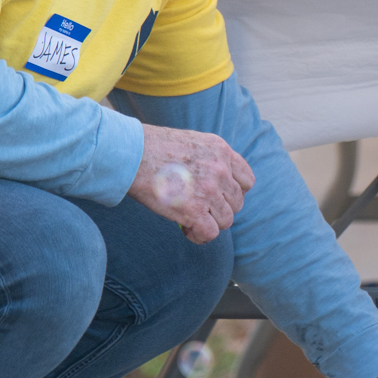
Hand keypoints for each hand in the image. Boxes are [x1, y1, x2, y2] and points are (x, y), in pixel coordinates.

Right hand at [128, 124, 253, 242]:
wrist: (131, 154)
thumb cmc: (152, 148)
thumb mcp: (191, 142)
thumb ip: (209, 159)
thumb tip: (215, 184)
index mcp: (221, 150)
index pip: (247, 181)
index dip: (234, 193)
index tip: (219, 197)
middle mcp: (220, 169)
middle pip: (237, 203)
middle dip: (220, 209)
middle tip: (199, 209)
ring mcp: (209, 190)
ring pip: (226, 220)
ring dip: (210, 223)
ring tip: (190, 220)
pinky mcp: (195, 210)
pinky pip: (210, 233)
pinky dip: (200, 236)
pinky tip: (187, 229)